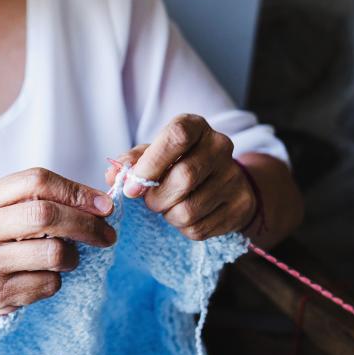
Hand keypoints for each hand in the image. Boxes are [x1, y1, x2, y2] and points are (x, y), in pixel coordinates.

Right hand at [0, 168, 116, 338]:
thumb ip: (34, 201)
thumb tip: (97, 203)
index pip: (37, 181)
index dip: (76, 191)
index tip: (103, 204)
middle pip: (46, 215)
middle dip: (87, 224)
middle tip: (107, 234)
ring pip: (53, 253)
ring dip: (73, 257)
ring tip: (69, 259)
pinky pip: (48, 284)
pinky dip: (56, 281)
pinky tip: (44, 278)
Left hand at [105, 114, 256, 241]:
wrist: (222, 181)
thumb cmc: (177, 163)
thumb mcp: (153, 154)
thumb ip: (131, 162)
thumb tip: (114, 174)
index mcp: (195, 126)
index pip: (177, 137)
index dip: (150, 164)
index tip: (132, 187)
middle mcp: (220, 146)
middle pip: (184, 178)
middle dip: (156, 198)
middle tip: (150, 200)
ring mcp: (233, 177)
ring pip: (189, 209)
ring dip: (168, 215)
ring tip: (168, 206)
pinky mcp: (239, 205)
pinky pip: (199, 228)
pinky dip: (183, 228)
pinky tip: (185, 215)